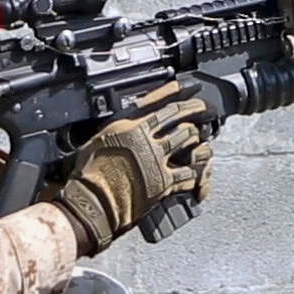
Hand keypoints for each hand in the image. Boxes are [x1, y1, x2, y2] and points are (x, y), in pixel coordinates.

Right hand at [56, 80, 212, 251]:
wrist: (92, 202)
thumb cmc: (89, 174)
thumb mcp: (99, 139)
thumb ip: (120, 127)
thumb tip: (130, 120)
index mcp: (130, 126)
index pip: (161, 104)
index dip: (178, 96)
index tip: (188, 91)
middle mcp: (147, 141)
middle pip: (180, 120)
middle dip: (195, 113)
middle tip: (204, 110)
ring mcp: (157, 161)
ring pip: (188, 143)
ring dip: (198, 141)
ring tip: (203, 142)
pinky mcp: (164, 183)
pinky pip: (188, 174)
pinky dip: (196, 172)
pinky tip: (198, 171)